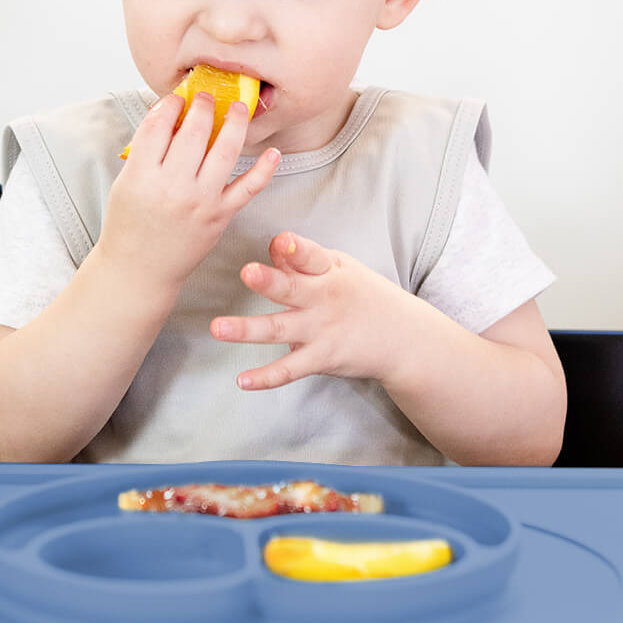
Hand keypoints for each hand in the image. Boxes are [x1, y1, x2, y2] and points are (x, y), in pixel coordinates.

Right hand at [98, 92, 280, 295]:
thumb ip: (145, 152)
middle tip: (206, 96)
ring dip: (235, 123)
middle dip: (203, 106)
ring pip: (224, 150)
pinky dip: (264, 169)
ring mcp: (200, 201)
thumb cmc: (128, 224)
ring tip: (238, 108)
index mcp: (141, 175)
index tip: (176, 98)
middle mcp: (173, 186)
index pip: (158, 126)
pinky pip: (248, 187)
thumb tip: (169, 115)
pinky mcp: (220, 216)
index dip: (170, 105)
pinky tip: (272, 152)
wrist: (140, 270)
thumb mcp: (125, 183)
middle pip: (194, 132)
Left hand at [209, 231, 413, 389]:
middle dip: (269, 281)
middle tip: (247, 272)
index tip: (279, 241)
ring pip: (280, 329)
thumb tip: (272, 245)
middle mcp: (324, 299)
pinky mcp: (322, 358)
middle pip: (292, 289)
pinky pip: (290, 370)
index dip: (295, 249)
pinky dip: (266, 377)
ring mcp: (322, 330)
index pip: (311, 256)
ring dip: (248, 329)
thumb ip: (303, 260)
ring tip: (218, 328)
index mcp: (329, 270)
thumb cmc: (362, 295)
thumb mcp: (340, 269)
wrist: (403, 338)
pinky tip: (242, 380)